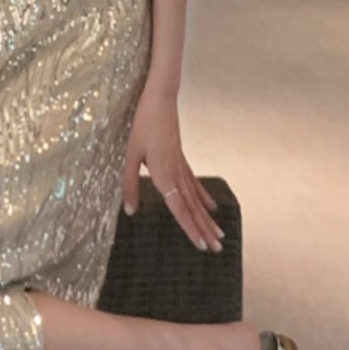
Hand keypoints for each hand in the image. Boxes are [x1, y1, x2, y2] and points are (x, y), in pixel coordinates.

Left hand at [121, 86, 222, 252]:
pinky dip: (203, 197)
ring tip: (219, 235)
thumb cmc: (142, 125)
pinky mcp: (181, 158)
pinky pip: (194, 183)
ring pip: (196, 197)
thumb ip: (129, 184)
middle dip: (203, 229)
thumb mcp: (130, 155)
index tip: (200, 244)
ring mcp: (181, 166)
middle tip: (216, 248)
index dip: (189, 227)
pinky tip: (211, 207)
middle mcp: (176, 173)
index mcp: (163, 174)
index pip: (178, 207)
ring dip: (206, 218)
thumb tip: (130, 211)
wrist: (160, 100)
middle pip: (192, 206)